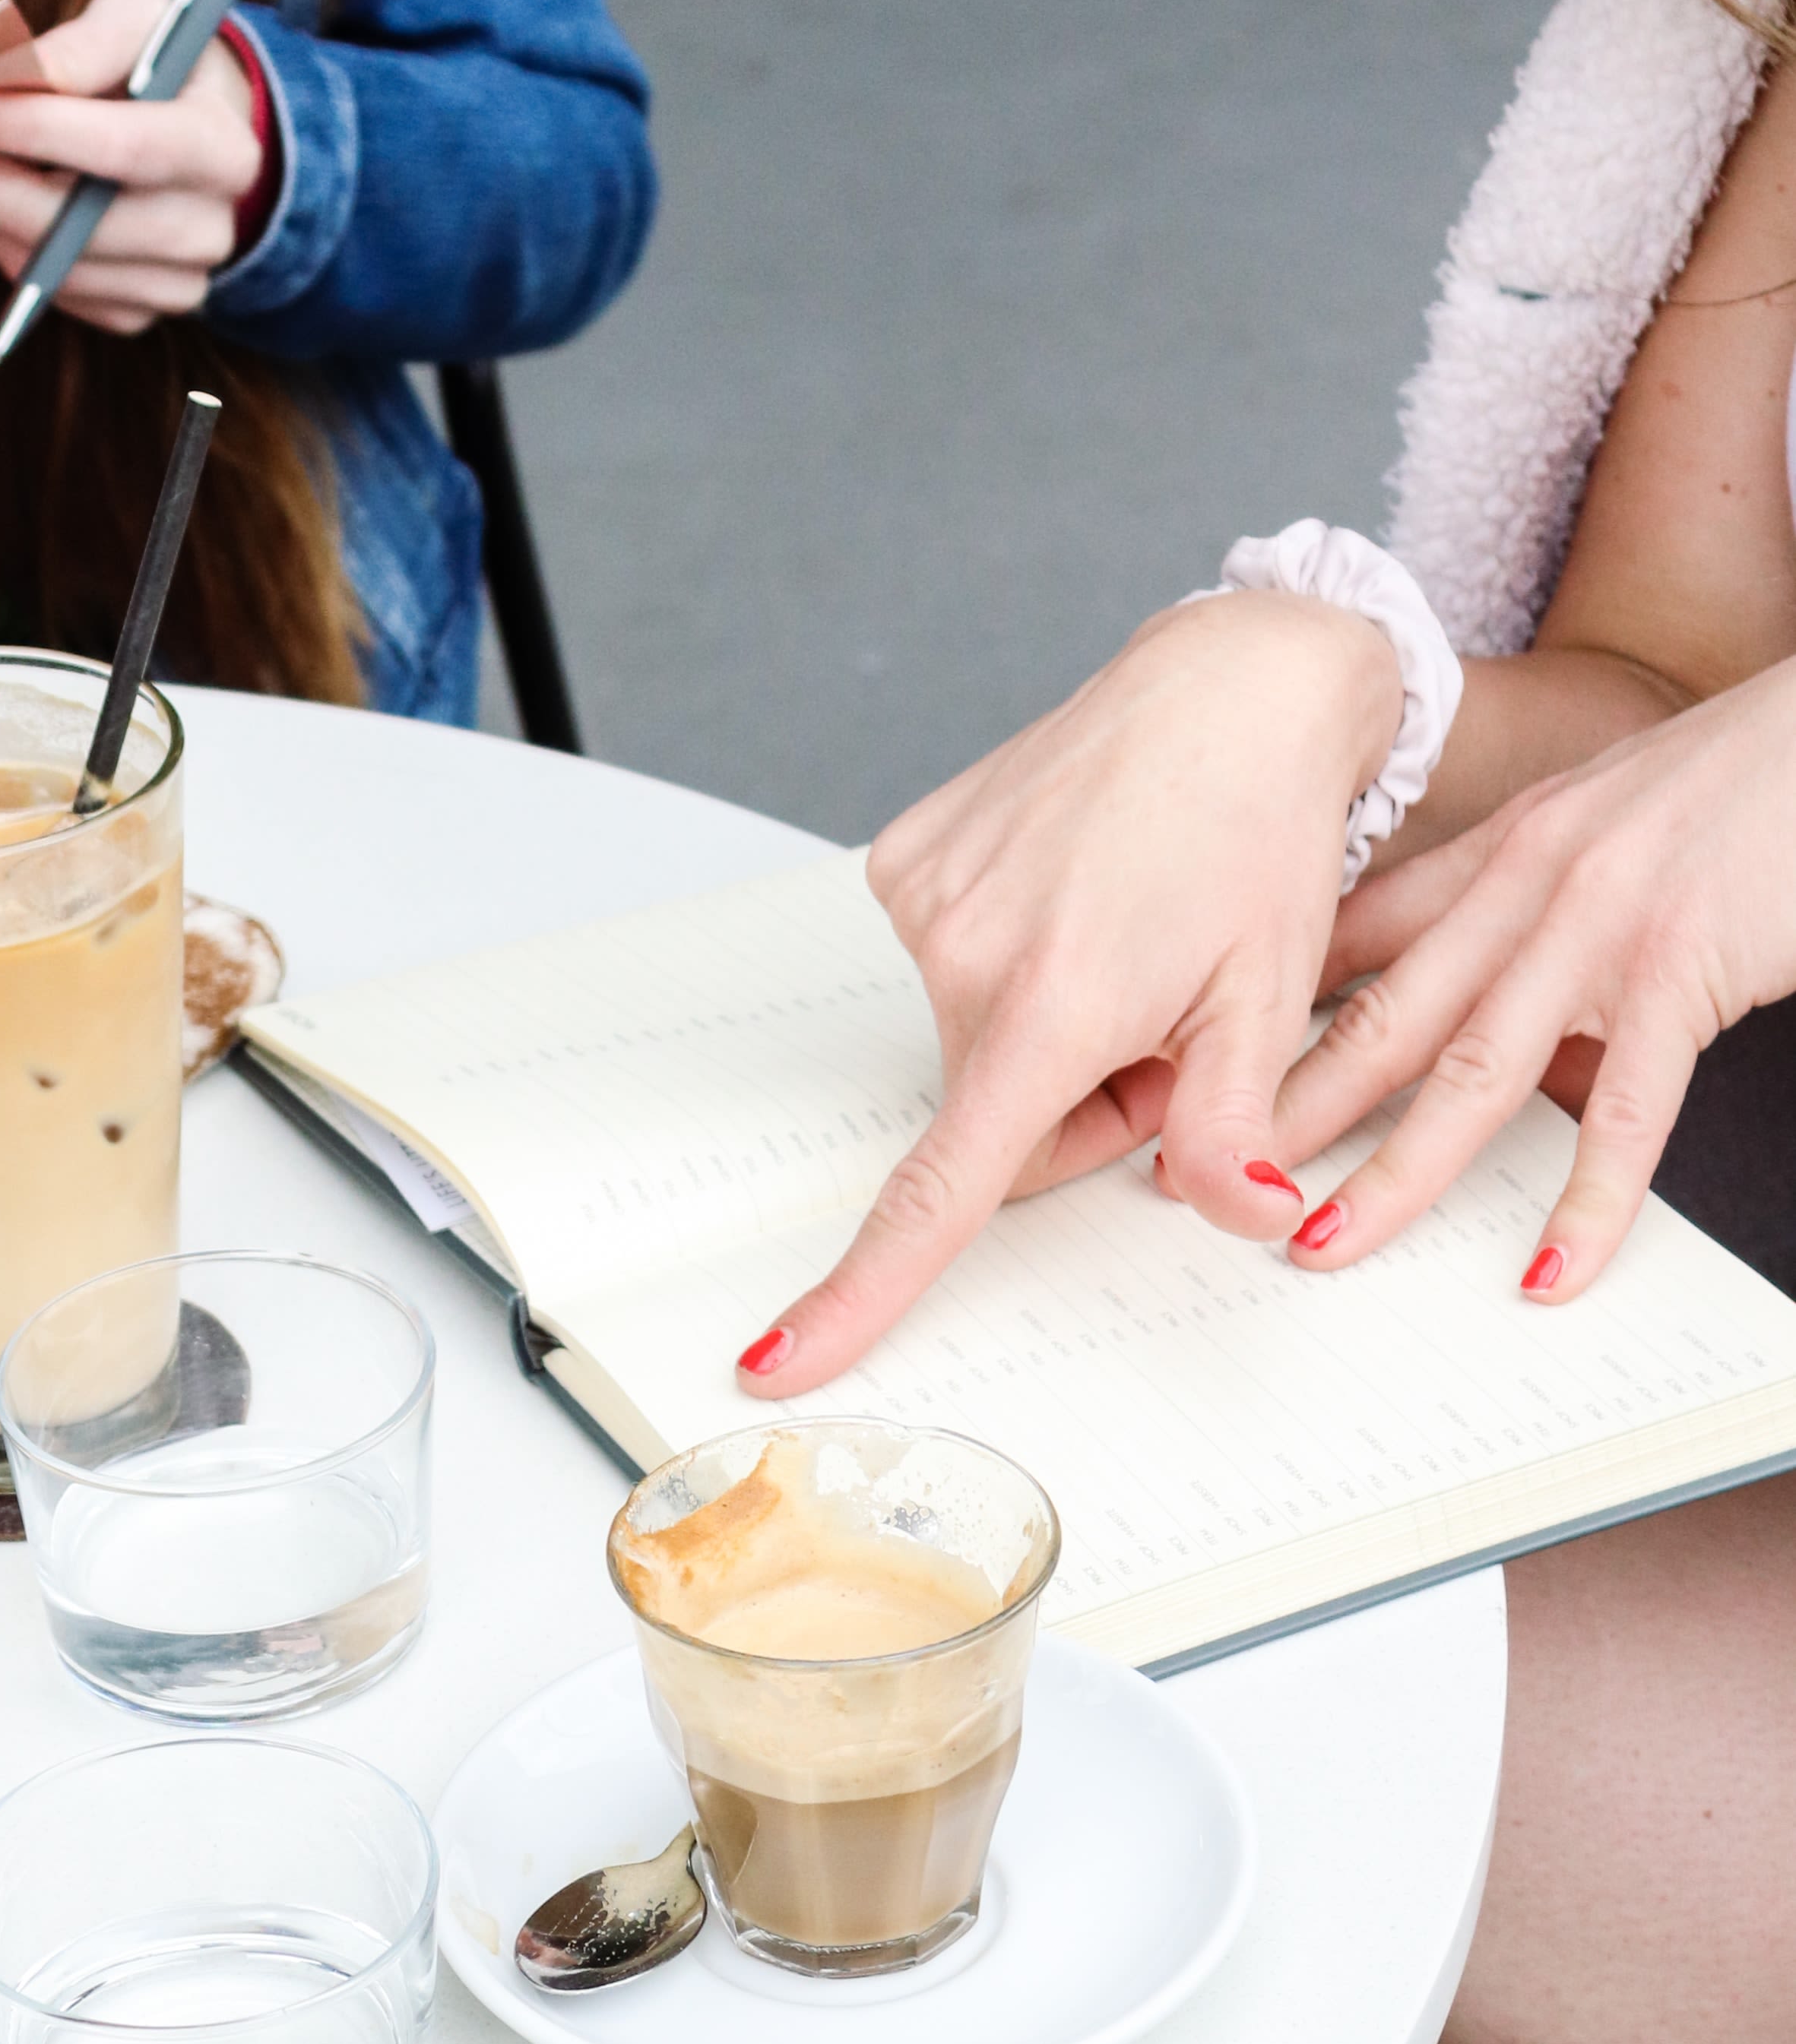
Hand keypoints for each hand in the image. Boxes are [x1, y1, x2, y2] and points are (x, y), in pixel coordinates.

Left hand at [0, 0, 265, 337]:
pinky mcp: (137, 314)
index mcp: (220, 149)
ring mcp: (176, 286)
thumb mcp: (138, 18)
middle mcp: (207, 231)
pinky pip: (52, 296)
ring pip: (54, 270)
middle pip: (78, 226)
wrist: (200, 129)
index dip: (36, 131)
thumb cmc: (159, 61)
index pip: (125, 149)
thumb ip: (85, 41)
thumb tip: (14, 71)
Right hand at [731, 593, 1399, 1394]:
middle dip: (1076, 1103)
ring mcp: (922, 901)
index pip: (938, 1193)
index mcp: (1050, 1010)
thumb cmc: (1259, 832)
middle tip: (1165, 1022)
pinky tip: (1076, 888)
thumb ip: (1235, 1130)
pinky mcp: (905, 859)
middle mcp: (963, 955)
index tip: (777, 1358)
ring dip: (1047, 1027)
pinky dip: (1013, 955)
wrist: (1230, 685)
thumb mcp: (1266, 1001)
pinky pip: (953, 965)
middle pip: (995, 1121)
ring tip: (1130, 934)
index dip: (856, 1293)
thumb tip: (1248, 1215)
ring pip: (977, 1046)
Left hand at [1268, 656, 1795, 1299]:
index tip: (1196, 1083)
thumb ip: (1520, 901)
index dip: (1268, 1019)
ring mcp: (1600, 930)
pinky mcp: (1682, 970)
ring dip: (1391, 1173)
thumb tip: (1455, 984)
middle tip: (1210, 1188)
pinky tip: (1549, 1273)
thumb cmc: (1741, 788)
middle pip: (1381, 1020)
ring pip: (1470, 1074)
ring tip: (1323, 1245)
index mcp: (1503, 853)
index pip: (1355, 944)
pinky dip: (1586, 1206)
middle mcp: (1529, 885)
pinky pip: (1625, 1113)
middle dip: (1286, 1114)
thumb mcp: (1600, 828)